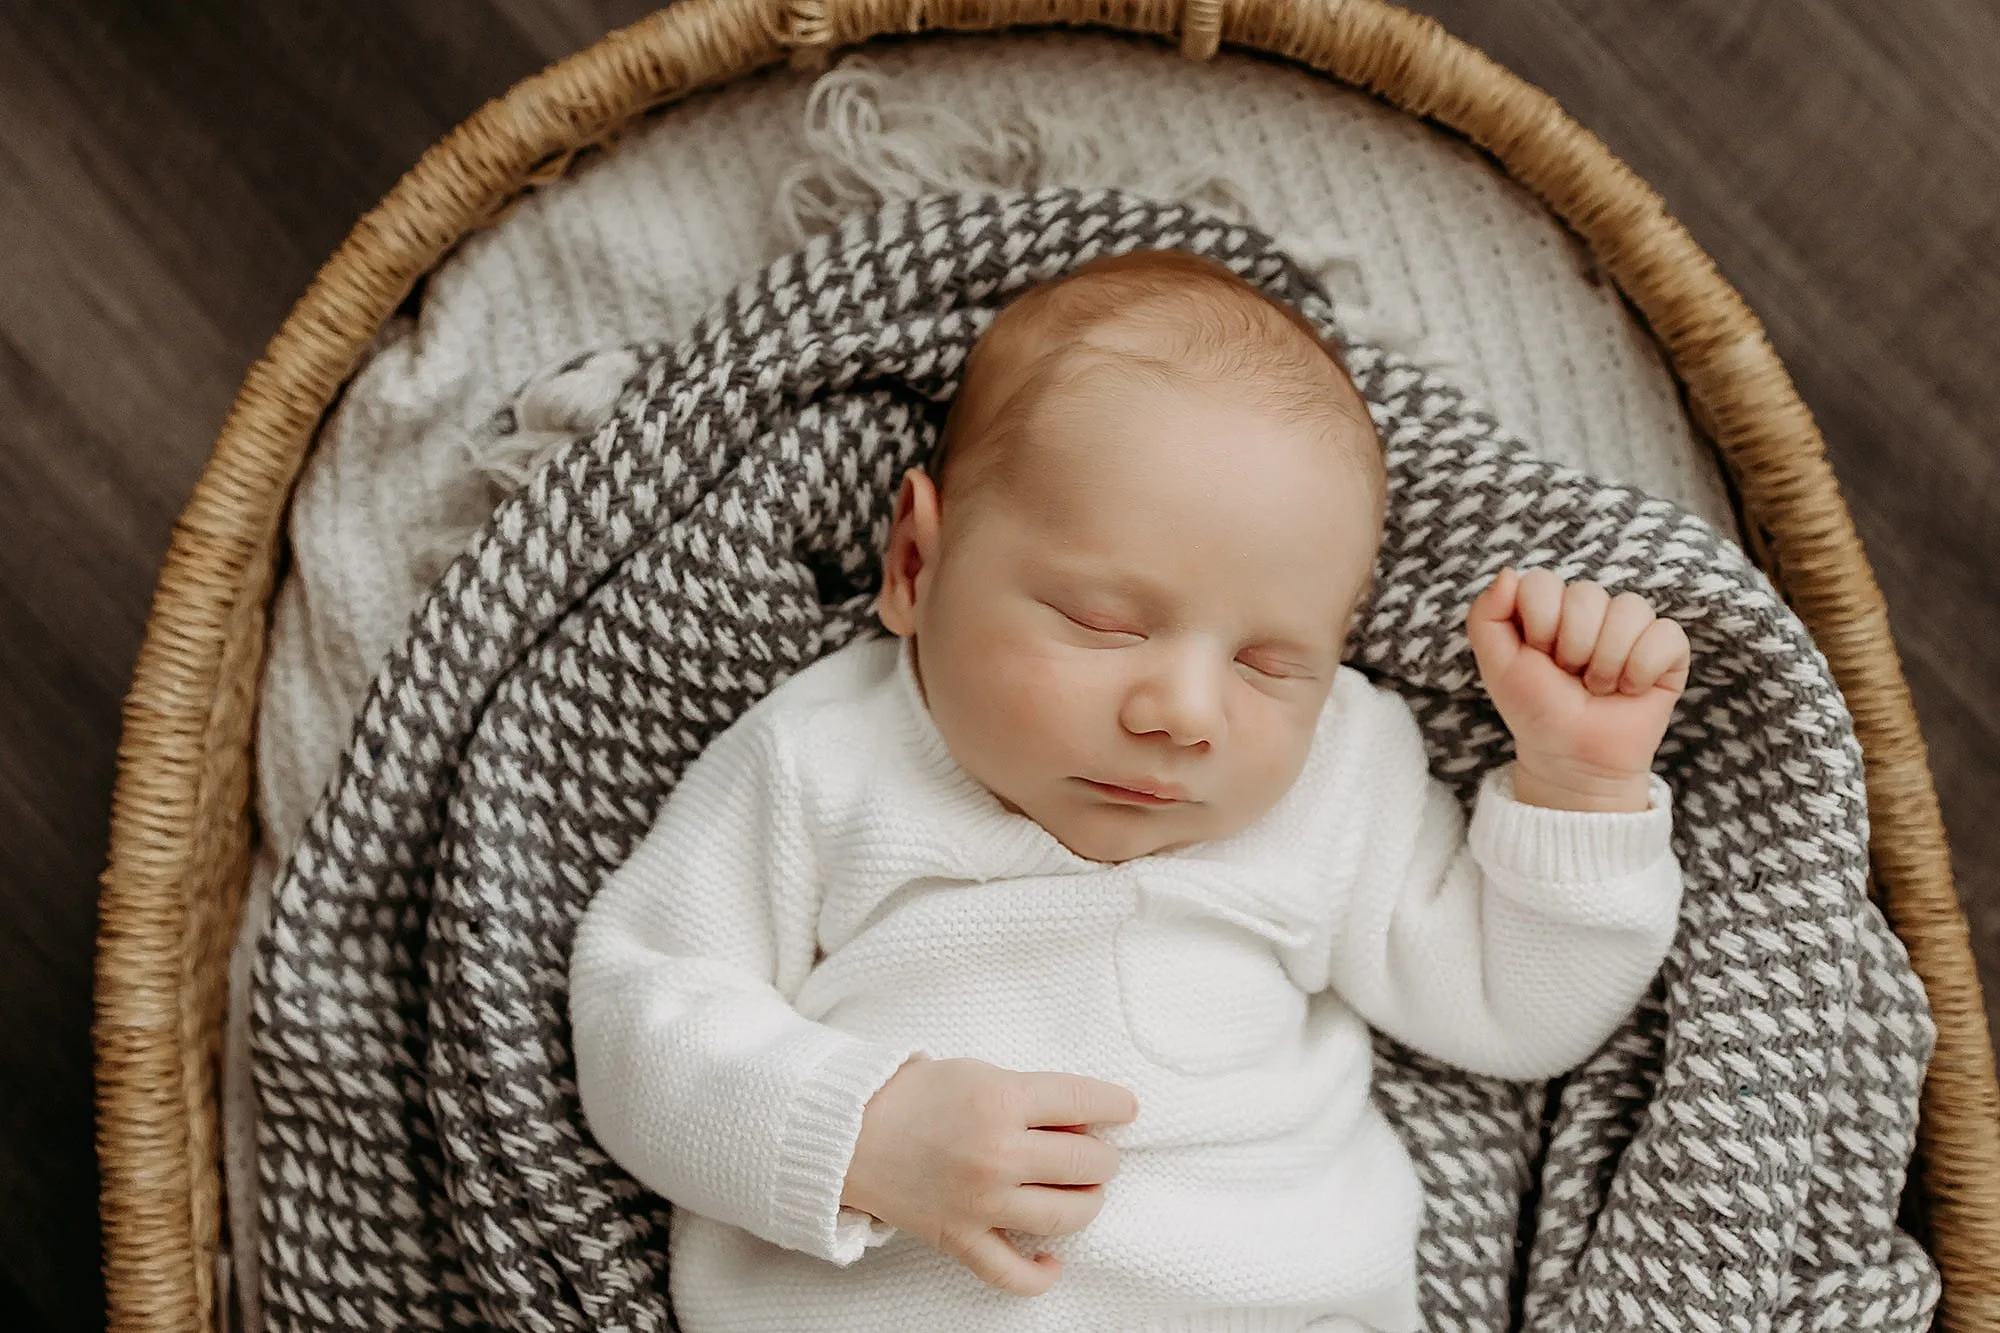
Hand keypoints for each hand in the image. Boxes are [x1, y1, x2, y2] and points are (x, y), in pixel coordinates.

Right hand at [840, 1056, 1137, 1295]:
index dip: (1116, 1104)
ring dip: (1087, 1203)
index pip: (1084, 1100)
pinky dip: (1041, 1272)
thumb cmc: (914, 1094)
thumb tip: (1085, 1119)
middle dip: (1102, 1155)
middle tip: (1095, 1151)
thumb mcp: (979, 1072)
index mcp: (1001, 1100)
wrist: (848, 1133)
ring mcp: (980, 1202)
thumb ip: (1031, 1095)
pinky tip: (1054, 1258)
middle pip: (1087, 1162)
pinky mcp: (960, 1238)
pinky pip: (1012, 1273)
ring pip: (1066, 1216)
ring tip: (1081, 1191)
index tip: (1126, 1108)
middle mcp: (997, 1154)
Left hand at [1465, 567, 1690, 810]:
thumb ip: (1485, 616)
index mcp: (1551, 604)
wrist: (1573, 757)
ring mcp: (1632, 625)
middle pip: (1586, 595)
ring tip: (1599, 686)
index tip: (1538, 657)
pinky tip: (1629, 689)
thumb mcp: (1497, 665)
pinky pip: (1665, 635)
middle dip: (1572, 648)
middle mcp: (1593, 607)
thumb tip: (1508, 574)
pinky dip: (1640, 671)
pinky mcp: (1669, 648)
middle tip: (1570, 676)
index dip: (1538, 625)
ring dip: (1606, 663)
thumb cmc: (1536, 709)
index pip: (1542, 582)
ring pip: (1629, 610)